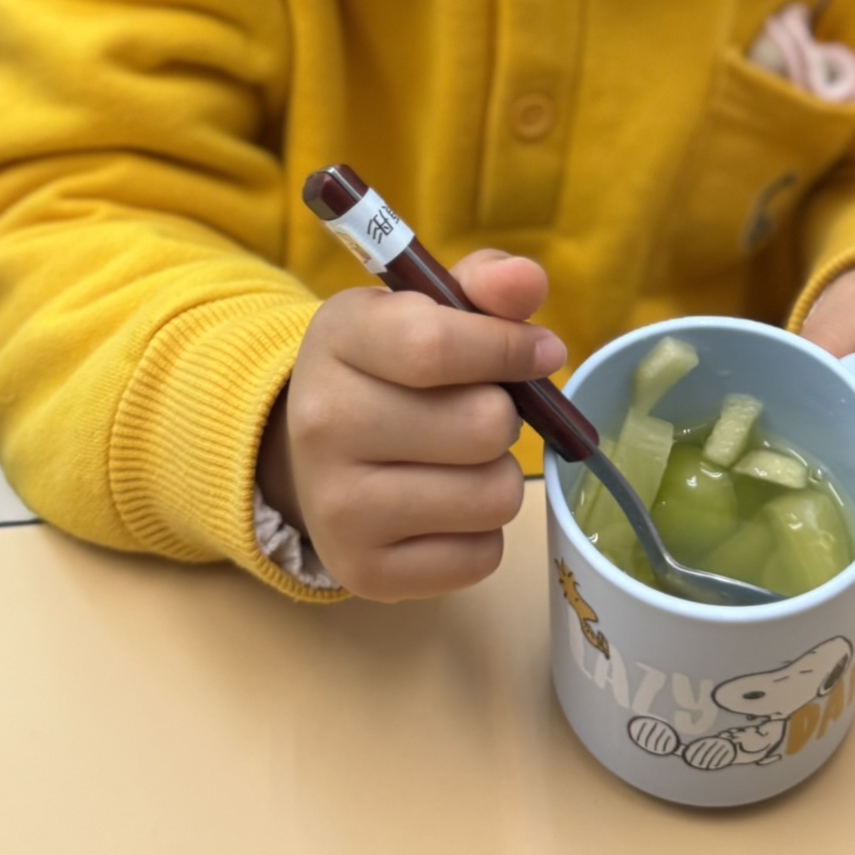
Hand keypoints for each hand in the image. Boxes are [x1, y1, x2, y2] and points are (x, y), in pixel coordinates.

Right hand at [256, 251, 562, 601]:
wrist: (310, 454)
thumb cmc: (388, 368)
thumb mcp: (424, 307)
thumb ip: (484, 285)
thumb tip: (529, 281)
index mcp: (339, 339)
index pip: (437, 347)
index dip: (509, 348)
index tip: (543, 351)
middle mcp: (324, 424)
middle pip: (482, 426)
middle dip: (504, 415)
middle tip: (477, 411)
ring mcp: (338, 508)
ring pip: (493, 495)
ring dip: (498, 473)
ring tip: (462, 458)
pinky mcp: (364, 573)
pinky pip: (482, 557)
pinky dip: (482, 531)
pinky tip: (446, 505)